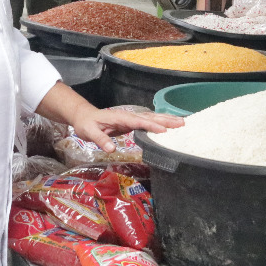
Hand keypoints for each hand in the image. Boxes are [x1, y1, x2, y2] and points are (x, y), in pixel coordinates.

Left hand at [69, 106, 183, 152]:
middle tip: (182, 123)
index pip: (138, 121)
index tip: (164, 130)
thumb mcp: (89, 132)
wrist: (84, 116)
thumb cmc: (86, 124)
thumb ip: (100, 139)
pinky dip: (159, 122)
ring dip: (166, 119)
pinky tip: (168, 125)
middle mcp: (128, 116)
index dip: (151, 125)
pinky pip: (148, 121)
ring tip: (182, 122)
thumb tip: (112, 148)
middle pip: (149, 117)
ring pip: (151, 117)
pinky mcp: (131, 122)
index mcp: (119, 118)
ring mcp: (130, 118)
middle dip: (165, 119)